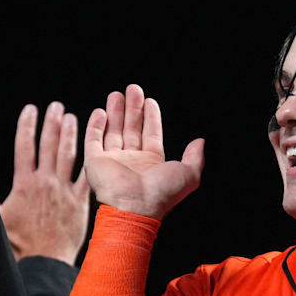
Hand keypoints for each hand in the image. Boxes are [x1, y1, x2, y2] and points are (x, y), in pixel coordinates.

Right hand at [0, 101, 90, 263]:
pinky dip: (91, 159)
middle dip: (52, 123)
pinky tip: (95, 145)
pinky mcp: (81, 201)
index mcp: (24, 184)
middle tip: (56, 106)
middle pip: (48, 145)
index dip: (27, 125)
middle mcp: (45, 182)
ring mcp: (64, 190)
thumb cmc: (19, 244)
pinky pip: (87, 175)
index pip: (24, 146)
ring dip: (71, 134)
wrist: (43, 261)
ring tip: (73, 117)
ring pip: (68, 155)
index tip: (30, 109)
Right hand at [84, 84, 203, 219]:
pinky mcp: (95, 162)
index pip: (151, 133)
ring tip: (116, 94)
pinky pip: (94, 140)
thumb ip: (195, 157)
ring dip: (115, 112)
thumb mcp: (189, 173)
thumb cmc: (162, 192)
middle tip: (133, 88)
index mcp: (152, 162)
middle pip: (131, 128)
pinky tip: (100, 112)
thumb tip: (201, 141)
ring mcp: (113, 160)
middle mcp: (132, 160)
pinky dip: (96, 126)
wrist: (136, 206)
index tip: (150, 100)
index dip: (151, 116)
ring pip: (113, 131)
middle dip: (132, 108)